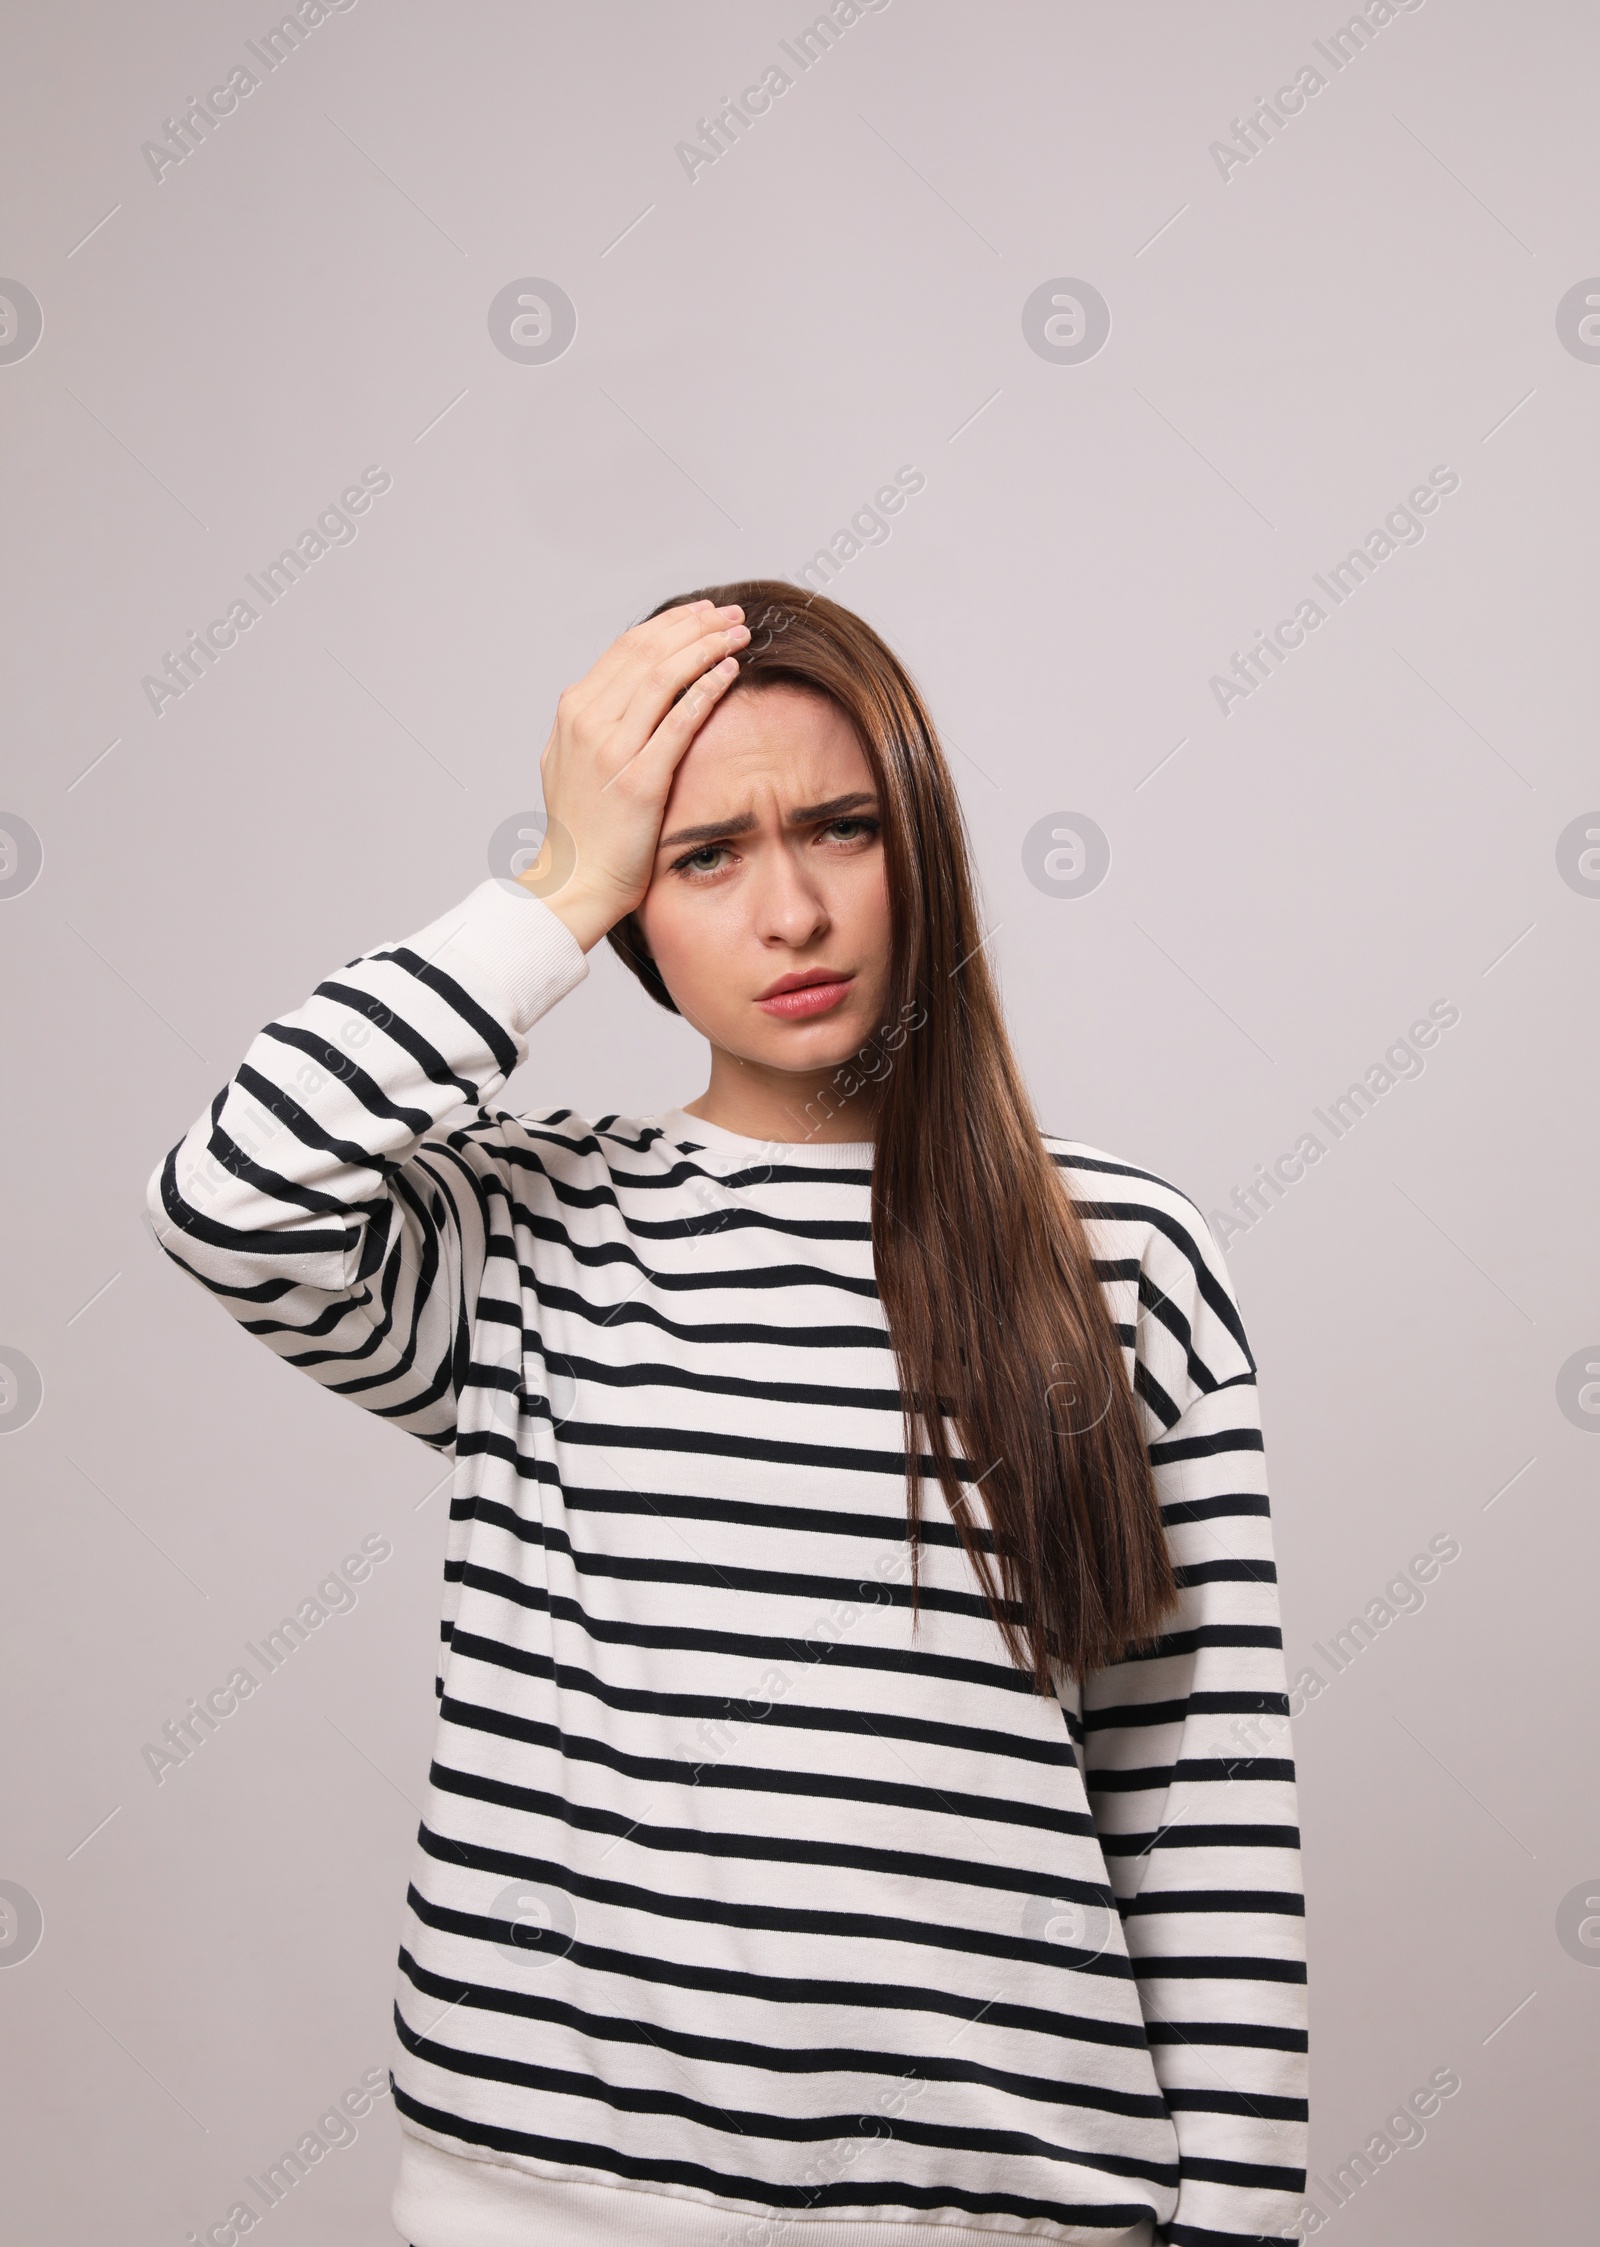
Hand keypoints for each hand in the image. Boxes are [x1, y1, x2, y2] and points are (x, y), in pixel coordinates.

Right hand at [518, 599, 748, 950]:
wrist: (575, 881)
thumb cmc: (582, 830)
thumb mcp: (571, 763)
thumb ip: (593, 725)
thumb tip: (618, 696)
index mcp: (573, 712)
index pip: (626, 648)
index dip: (670, 625)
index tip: (702, 615)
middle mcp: (588, 721)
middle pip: (647, 651)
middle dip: (694, 625)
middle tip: (731, 615)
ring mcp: (612, 749)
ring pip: (664, 675)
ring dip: (706, 646)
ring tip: (739, 634)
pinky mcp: (640, 780)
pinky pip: (679, 720)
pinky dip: (706, 688)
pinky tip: (730, 671)